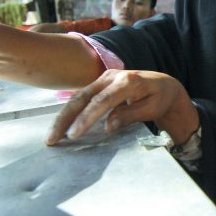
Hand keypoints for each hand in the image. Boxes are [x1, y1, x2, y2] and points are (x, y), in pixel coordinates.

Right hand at [45, 69, 198, 145]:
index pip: (102, 101)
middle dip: (65, 119)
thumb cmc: (160, 98)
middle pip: (82, 97)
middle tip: (52, 139)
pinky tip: (61, 127)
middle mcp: (111, 76)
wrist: (164, 85)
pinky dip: (70, 113)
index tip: (74, 135)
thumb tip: (107, 126)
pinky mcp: (99, 84)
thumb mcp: (152, 108)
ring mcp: (103, 78)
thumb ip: (130, 115)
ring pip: (78, 97)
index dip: (87, 118)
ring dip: (63, 117)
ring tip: (51, 137)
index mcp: (127, 81)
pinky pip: (82, 98)